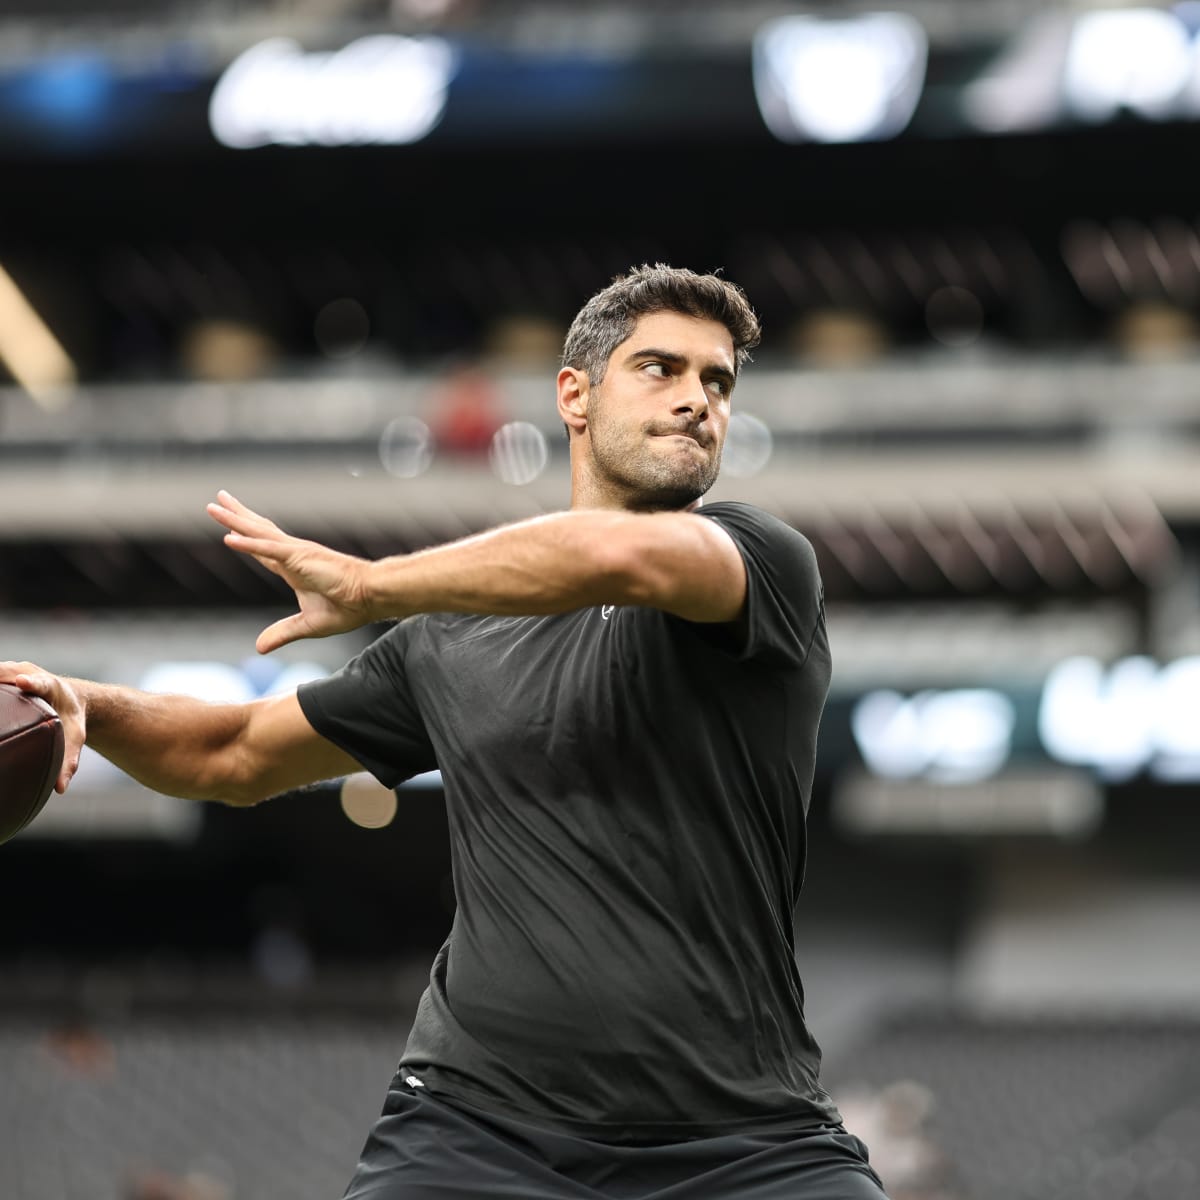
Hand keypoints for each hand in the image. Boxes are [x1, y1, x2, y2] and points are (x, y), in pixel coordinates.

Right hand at [0, 662, 84, 793]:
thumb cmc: (72, 719)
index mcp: (52, 687)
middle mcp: (30, 673)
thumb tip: (60, 788)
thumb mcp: (75, 738)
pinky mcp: (3, 672)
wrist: (71, 697)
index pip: (40, 682)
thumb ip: (69, 761)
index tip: (21, 682)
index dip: (29, 681)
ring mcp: (14, 670)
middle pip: (7, 673)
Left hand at [206, 490, 373, 652]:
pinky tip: (227, 537)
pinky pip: (267, 549)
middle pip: (257, 531)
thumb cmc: (349, 608)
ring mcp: (296, 553)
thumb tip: (259, 648)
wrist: (370, 598)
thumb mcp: (307, 626)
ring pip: (257, 533)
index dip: (245, 538)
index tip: (229, 529)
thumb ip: (282, 633)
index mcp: (294, 569)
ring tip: (213, 506)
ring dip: (234, 520)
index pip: (263, 550)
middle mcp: (293, 555)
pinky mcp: (299, 558)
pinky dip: (247, 543)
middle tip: (218, 499)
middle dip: (236, 516)